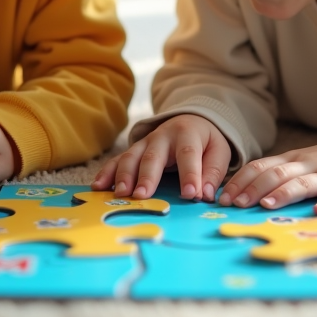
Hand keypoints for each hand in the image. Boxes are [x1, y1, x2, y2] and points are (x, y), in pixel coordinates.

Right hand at [91, 114, 231, 200]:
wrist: (189, 121)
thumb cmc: (205, 141)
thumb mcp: (218, 151)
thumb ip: (213, 172)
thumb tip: (206, 194)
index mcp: (187, 134)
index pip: (188, 154)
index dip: (190, 174)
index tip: (191, 194)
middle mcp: (162, 136)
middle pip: (153, 156)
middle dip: (147, 176)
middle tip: (142, 195)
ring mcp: (144, 143)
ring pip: (131, 157)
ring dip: (124, 175)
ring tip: (121, 194)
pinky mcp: (133, 151)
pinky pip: (117, 160)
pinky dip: (107, 173)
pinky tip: (98, 186)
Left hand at [218, 132, 316, 215]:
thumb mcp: (298, 166)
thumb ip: (276, 177)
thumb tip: (241, 196)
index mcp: (289, 160)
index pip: (259, 167)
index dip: (240, 181)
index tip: (223, 198)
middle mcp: (304, 164)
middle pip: (275, 173)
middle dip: (253, 189)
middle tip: (236, 205)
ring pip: (301, 182)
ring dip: (282, 193)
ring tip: (266, 205)